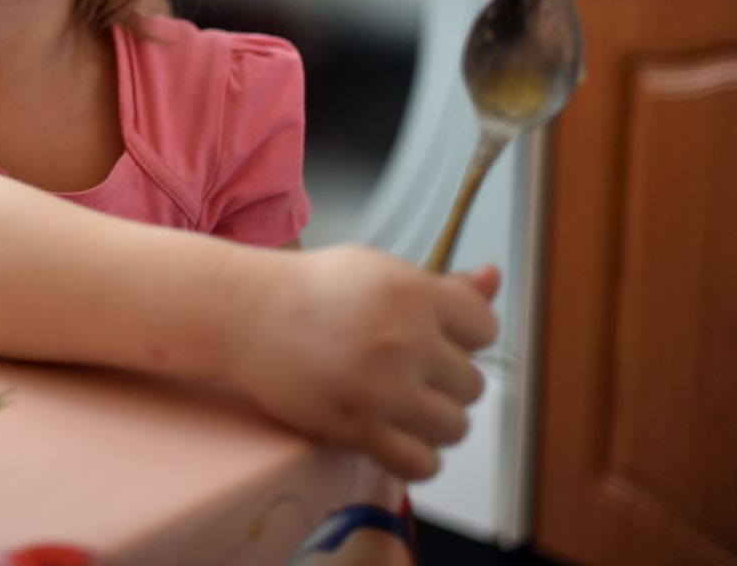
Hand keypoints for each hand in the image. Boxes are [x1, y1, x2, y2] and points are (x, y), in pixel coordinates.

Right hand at [224, 244, 499, 481]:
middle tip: (407, 376)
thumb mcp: (378, 273)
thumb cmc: (311, 291)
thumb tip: (494, 278)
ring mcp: (383, 386)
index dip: (462, 338)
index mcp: (414, 293)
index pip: (485, 328)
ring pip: (454, 427)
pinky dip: (416, 460)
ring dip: (433, 424)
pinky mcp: (358, 426)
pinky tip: (394, 439)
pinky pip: (422, 464)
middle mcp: (406, 338)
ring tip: (401, 409)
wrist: (242, 313)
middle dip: (444, 384)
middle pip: (472, 385)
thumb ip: (441, 286)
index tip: (433, 341)